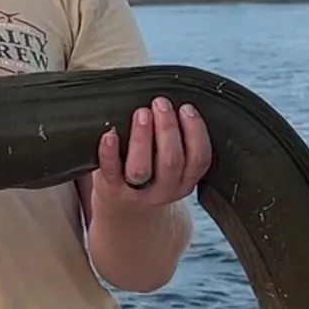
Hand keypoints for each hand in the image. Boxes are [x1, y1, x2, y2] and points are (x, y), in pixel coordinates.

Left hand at [93, 97, 211, 208]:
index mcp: (186, 180)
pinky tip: (109, 134)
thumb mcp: (173, 161)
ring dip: (142, 138)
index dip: (195, 131)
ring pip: (141, 169)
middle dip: (167, 128)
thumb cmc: (152, 168)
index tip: (186, 108)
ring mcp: (138, 192)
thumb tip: (174, 102)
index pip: (200, 159)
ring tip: (141, 113)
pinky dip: (109, 152)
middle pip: (171, 162)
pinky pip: (111, 171)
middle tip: (160, 103)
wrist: (125, 206)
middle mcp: (165, 189)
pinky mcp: (112, 188)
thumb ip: (178, 139)